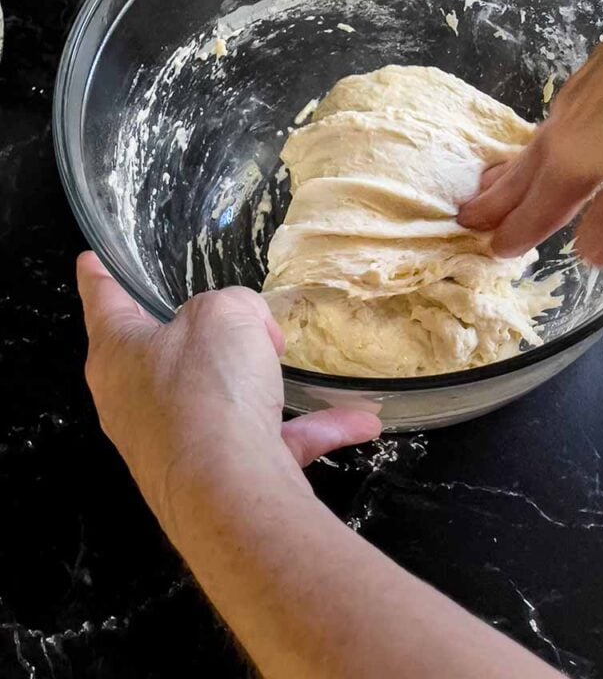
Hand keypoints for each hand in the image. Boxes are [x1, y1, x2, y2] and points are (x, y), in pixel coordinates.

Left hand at [78, 252, 380, 520]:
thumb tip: (248, 332)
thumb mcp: (224, 315)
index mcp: (118, 355)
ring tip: (294, 365)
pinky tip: (357, 420)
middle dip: (207, 333)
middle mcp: (135, 403)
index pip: (103, 301)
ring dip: (265, 384)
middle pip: (166, 353)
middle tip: (236, 318)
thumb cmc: (208, 389)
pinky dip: (307, 429)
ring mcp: (174, 446)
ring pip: (220, 399)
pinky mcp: (214, 480)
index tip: (91, 259)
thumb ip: (234, 305)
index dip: (100, 274)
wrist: (231, 497)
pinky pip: (263, 441)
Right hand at [459, 0, 602, 265]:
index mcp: (573, 159)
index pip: (537, 209)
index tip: (493, 250)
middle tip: (465, 217)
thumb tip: (586, 254)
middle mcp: (565, 126)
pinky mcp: (598, 69)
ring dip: (510, 171)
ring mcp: (579, 93)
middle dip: (496, 201)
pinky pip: (552, 120)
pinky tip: (549, 137)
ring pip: (533, 143)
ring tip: (490, 181)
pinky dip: (537, 142)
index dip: (516, 234)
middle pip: (522, 174)